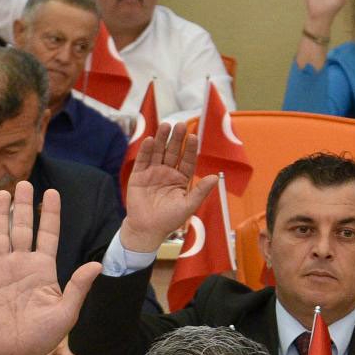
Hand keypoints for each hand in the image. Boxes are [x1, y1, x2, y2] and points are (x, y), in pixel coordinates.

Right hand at [0, 181, 101, 354]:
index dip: (50, 214)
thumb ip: (78, 287)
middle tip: (24, 183)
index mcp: (44, 270)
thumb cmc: (42, 337)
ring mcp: (1, 271)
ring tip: (3, 193)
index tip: (51, 193)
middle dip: (24, 206)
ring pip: (0, 235)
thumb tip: (96, 264)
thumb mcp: (66, 312)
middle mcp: (22, 265)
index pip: (49, 235)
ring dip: (1, 214)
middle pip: (24, 228)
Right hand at [118, 121, 218, 250]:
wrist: (147, 230)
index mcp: (181, 179)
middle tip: (180, 125)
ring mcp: (153, 173)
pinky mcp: (138, 176)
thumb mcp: (188, 205)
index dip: (190, 149)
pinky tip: (151, 140)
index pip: (187, 160)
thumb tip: (216, 177)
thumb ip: (201, 191)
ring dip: (162, 139)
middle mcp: (167, 173)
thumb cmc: (169, 220)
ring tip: (166, 125)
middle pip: (173, 152)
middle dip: (176, 139)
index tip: (193, 137)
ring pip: (158, 152)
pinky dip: (146, 150)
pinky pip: (143, 160)